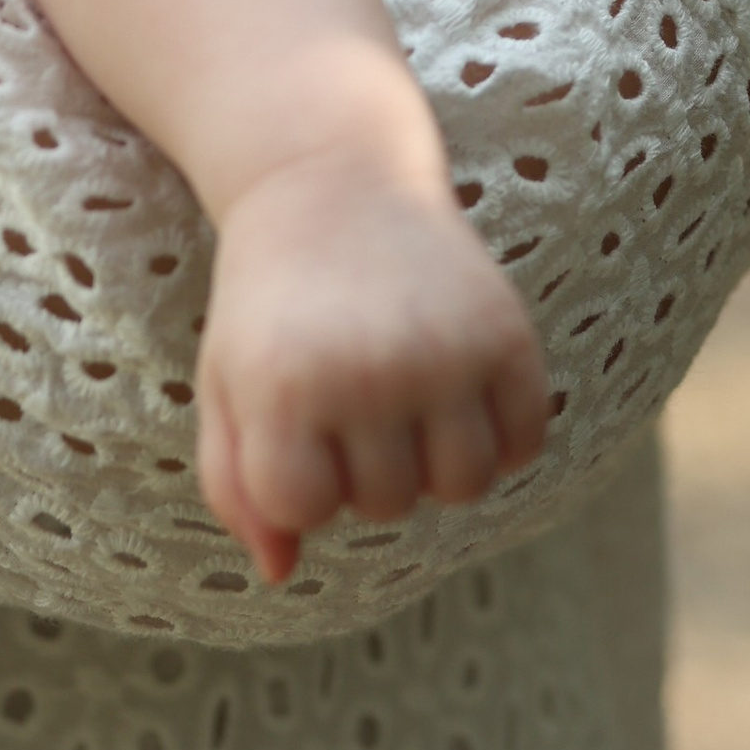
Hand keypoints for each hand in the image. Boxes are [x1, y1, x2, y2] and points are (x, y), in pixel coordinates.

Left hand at [193, 160, 551, 583]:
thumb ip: (236, 484)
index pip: (304, 510)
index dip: (296, 476)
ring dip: (434, 460)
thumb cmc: (267, 297)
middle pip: (387, 504)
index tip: (287, 418)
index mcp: (284, 386)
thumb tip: (282, 573)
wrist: (330, 176)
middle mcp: (370, 374)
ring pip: (463, 488)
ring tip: (402, 395)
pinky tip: (458, 384)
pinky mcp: (508, 334)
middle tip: (344, 383)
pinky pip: (524, 446)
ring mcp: (447, 354)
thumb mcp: (226, 380)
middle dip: (361, 463)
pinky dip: (498, 436)